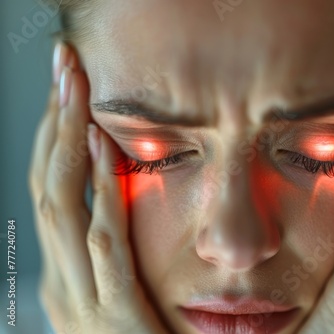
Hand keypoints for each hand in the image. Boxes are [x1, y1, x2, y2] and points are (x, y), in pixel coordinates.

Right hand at [29, 43, 167, 333]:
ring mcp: (79, 297)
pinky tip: (96, 148)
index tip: (68, 90)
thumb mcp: (122, 296)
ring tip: (74, 87)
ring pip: (59, 205)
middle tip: (64, 66)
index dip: (54, 136)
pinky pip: (101, 242)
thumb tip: (116, 194)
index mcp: (66, 275)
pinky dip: (96, 192)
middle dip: (52, 121)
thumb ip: (113, 255)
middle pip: (46, 185)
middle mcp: (61, 280)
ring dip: (64, 141)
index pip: (52, 191)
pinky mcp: (112, 312)